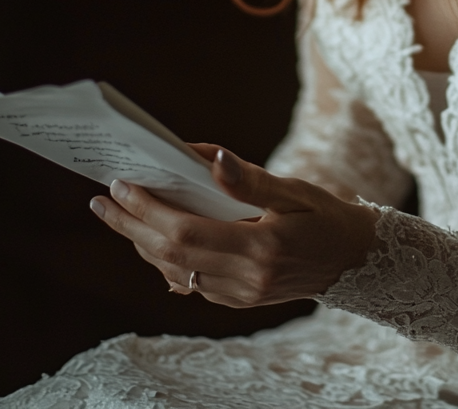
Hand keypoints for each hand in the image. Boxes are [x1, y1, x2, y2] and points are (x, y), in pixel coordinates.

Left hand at [88, 145, 377, 307]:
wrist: (354, 261)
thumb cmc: (327, 217)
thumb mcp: (296, 191)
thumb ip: (251, 179)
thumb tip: (209, 157)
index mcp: (260, 249)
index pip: (186, 232)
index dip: (148, 211)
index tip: (121, 185)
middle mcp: (245, 280)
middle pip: (169, 255)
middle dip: (130, 226)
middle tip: (103, 200)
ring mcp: (240, 296)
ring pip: (174, 272)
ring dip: (141, 243)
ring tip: (117, 214)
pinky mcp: (238, 301)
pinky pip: (190, 282)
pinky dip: (165, 259)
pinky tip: (150, 239)